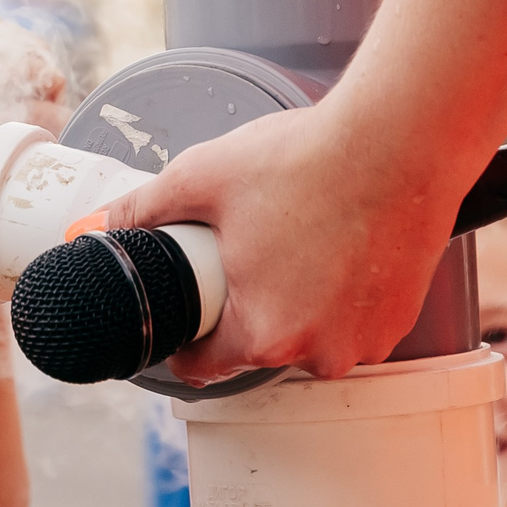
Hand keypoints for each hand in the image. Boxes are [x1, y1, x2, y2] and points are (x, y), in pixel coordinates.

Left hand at [108, 102, 457, 383]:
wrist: (402, 139)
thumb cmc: (312, 160)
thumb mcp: (203, 177)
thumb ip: (146, 209)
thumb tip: (105, 224)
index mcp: (266, 334)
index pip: (205, 366)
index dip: (187, 336)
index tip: (188, 312)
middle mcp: (322, 352)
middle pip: (259, 347)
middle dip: (246, 309)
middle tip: (249, 252)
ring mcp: (368, 339)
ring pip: (309, 335)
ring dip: (297, 305)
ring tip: (297, 244)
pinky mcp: (400, 319)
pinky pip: (351, 321)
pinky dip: (339, 294)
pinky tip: (334, 249)